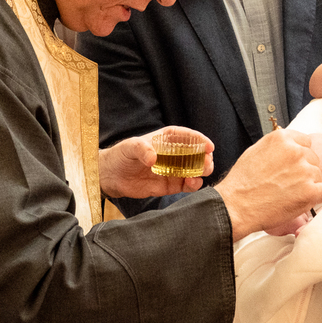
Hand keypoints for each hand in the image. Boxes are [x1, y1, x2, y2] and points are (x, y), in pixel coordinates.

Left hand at [99, 128, 213, 198]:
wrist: (112, 176)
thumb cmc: (122, 155)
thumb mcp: (130, 147)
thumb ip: (142, 149)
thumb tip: (154, 159)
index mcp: (168, 139)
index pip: (188, 136)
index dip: (201, 140)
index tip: (209, 146)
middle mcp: (174, 153)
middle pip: (197, 154)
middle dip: (205, 158)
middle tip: (206, 164)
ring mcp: (174, 170)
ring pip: (196, 170)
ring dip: (202, 171)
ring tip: (200, 174)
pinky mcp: (171, 185)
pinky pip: (187, 184)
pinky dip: (194, 184)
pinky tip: (193, 183)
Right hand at [215, 129, 321, 241]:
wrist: (236, 205)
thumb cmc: (242, 182)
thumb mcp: (256, 151)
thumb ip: (277, 146)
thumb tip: (290, 146)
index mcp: (282, 138)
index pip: (305, 142)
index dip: (300, 156)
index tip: (293, 167)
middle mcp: (295, 150)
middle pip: (313, 158)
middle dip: (305, 170)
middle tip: (289, 184)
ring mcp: (304, 170)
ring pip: (319, 175)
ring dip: (310, 184)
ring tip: (290, 194)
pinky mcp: (310, 191)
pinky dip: (318, 197)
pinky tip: (304, 201)